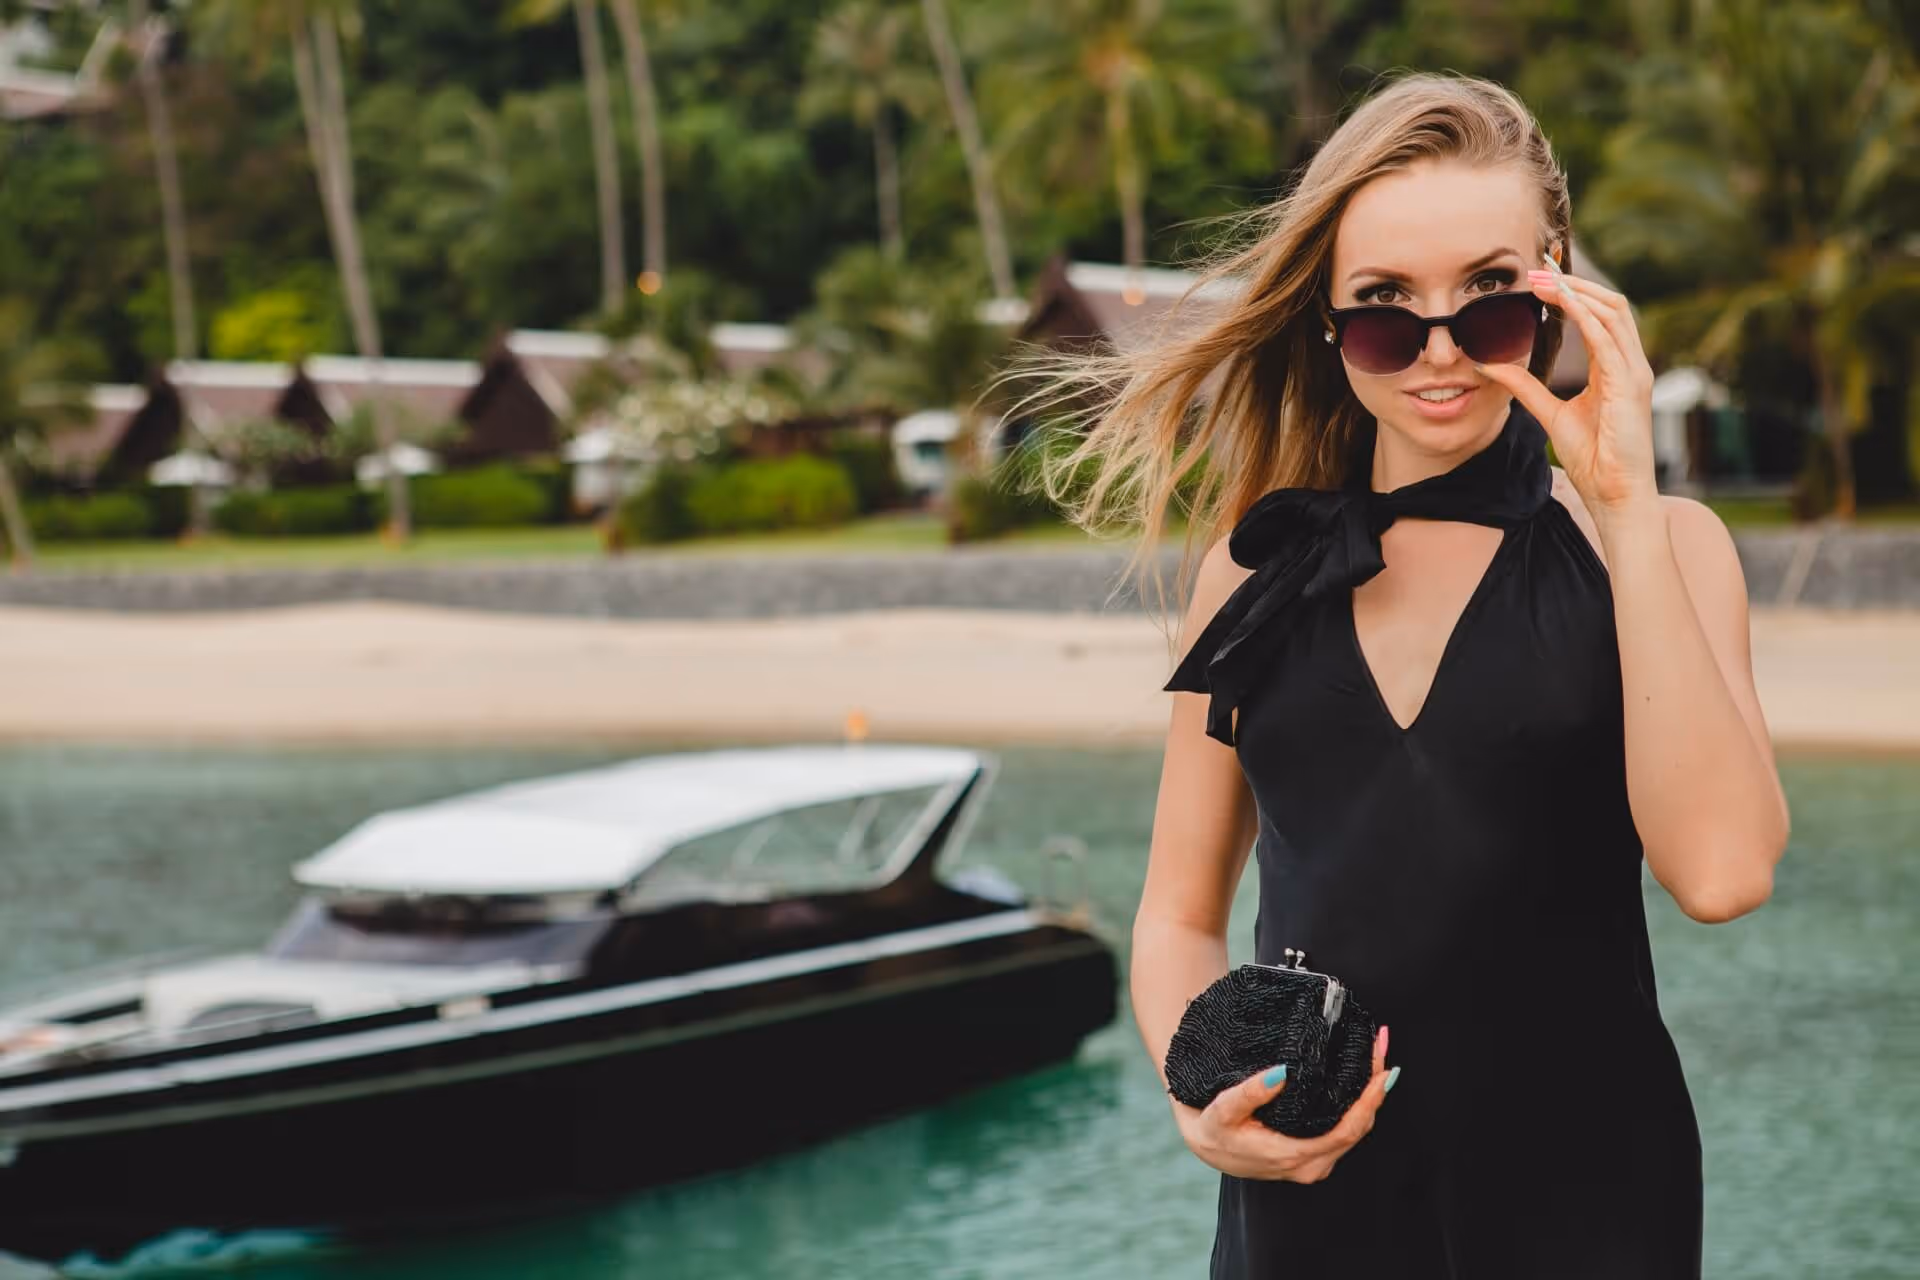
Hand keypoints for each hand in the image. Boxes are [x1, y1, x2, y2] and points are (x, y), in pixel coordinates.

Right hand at [1169, 1024, 1395, 1182]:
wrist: (1206, 1148)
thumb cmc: (1214, 1130)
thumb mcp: (1223, 1110)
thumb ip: (1249, 1093)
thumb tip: (1280, 1073)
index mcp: (1293, 1156)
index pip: (1347, 1131)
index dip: (1369, 1101)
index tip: (1383, 1071)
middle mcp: (1310, 1165)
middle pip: (1359, 1128)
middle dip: (1375, 1089)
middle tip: (1380, 1047)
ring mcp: (1314, 1163)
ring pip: (1355, 1130)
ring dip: (1368, 1096)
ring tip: (1374, 1056)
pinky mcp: (1313, 1155)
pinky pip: (1344, 1132)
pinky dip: (1357, 1105)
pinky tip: (1359, 1080)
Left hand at [1472, 258, 1660, 518]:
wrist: (1614, 492)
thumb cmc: (1593, 458)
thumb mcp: (1550, 414)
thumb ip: (1525, 387)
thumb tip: (1491, 365)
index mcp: (1615, 369)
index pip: (1599, 317)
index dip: (1571, 294)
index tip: (1539, 279)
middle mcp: (1630, 364)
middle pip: (1609, 305)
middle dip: (1574, 283)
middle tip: (1537, 270)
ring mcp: (1634, 372)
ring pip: (1612, 312)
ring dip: (1576, 292)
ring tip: (1543, 280)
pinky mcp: (1630, 384)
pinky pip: (1607, 337)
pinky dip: (1584, 314)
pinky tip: (1560, 301)